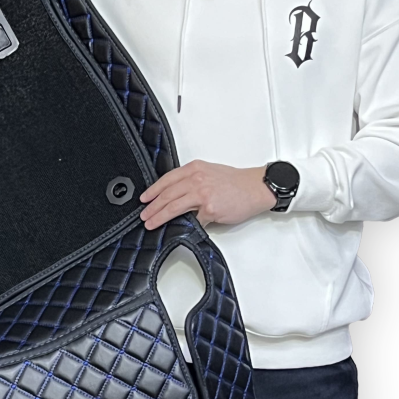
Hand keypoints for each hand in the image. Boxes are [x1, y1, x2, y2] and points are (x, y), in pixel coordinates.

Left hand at [138, 160, 277, 229]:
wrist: (255, 187)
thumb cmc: (235, 182)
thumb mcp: (209, 172)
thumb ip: (191, 180)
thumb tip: (175, 195)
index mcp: (194, 168)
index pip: (167, 179)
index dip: (153, 190)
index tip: (144, 198)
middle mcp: (196, 179)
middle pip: (167, 194)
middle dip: (152, 206)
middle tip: (143, 215)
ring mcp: (202, 194)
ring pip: (173, 206)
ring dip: (159, 216)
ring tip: (151, 223)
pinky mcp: (210, 209)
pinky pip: (193, 220)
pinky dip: (184, 225)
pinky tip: (176, 230)